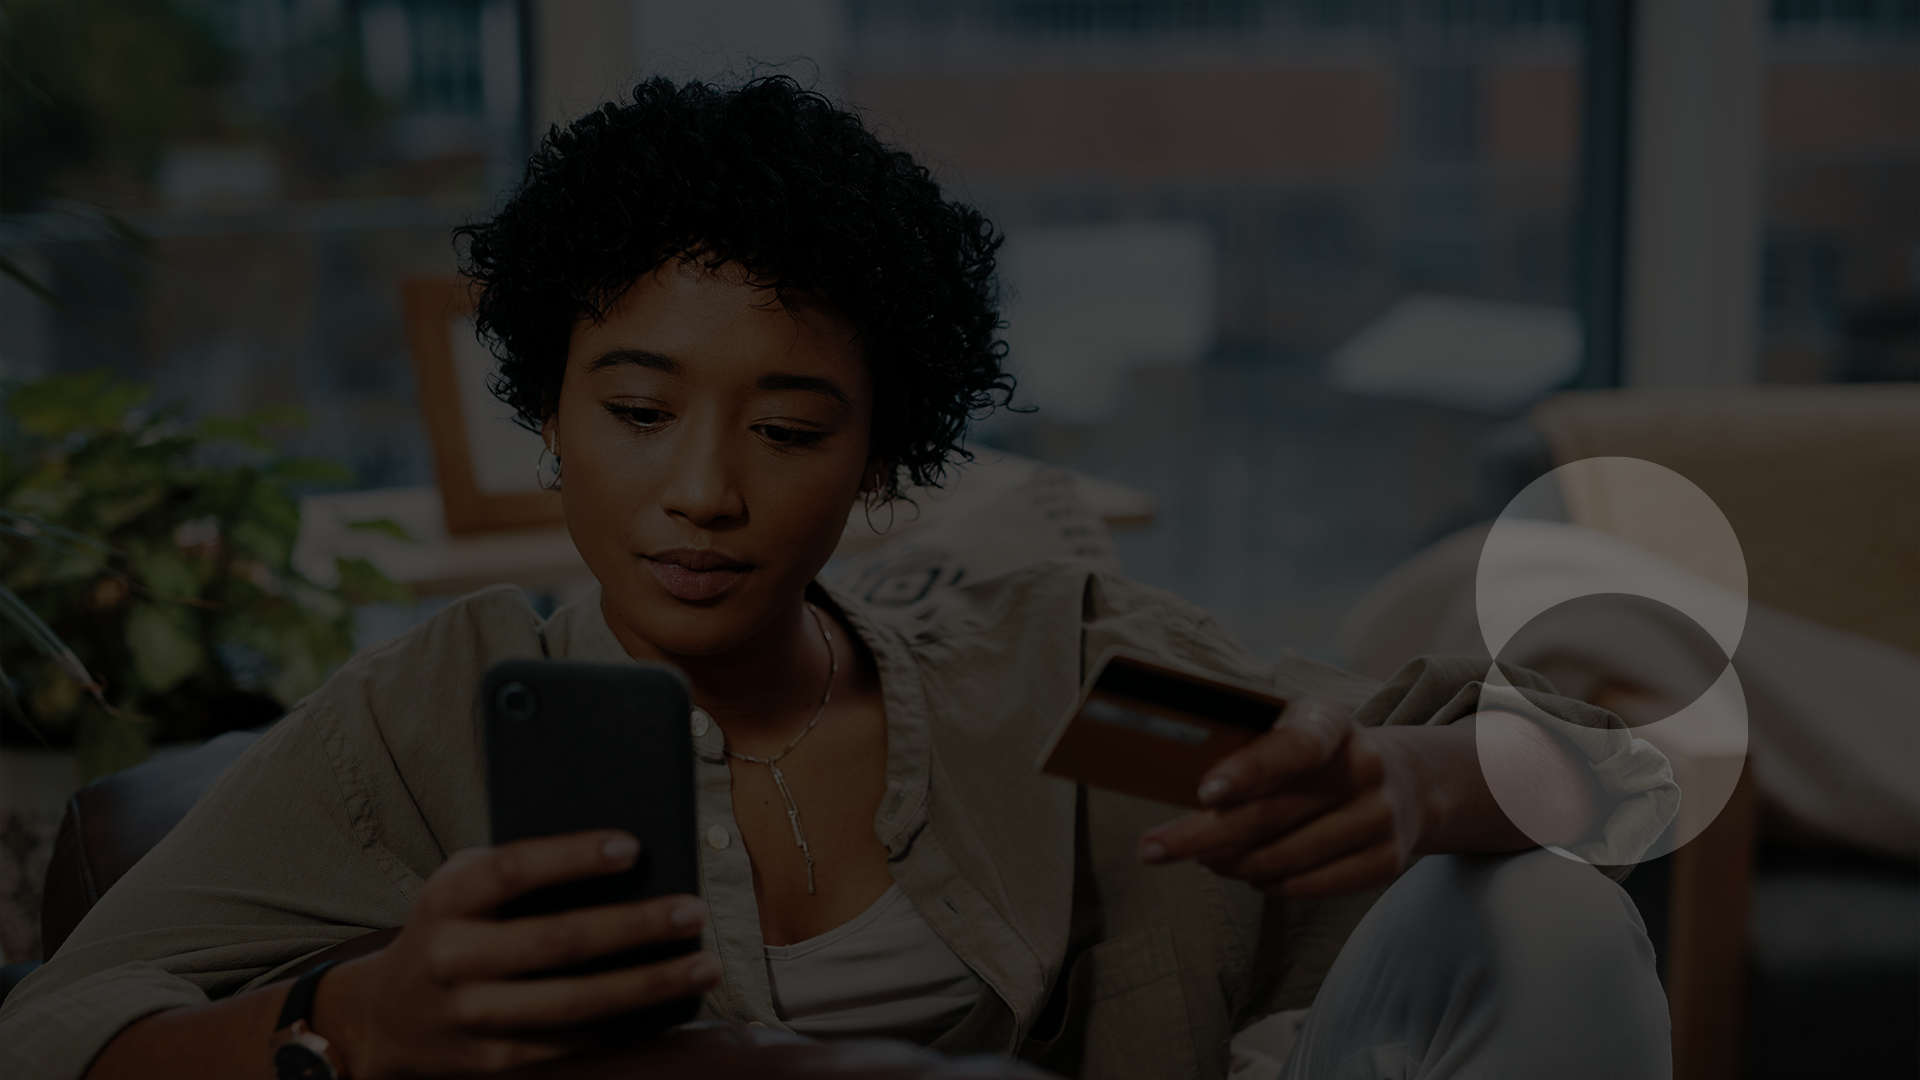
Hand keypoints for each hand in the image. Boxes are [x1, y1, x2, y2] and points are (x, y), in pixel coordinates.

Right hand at [314, 830, 720, 1078]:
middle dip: (633, 928)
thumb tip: (623, 859)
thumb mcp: (462, 887)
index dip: (571, 858)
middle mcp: (454, 959)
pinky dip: (629, 1024)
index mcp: (447, 901)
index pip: (512, 871)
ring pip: (575, 1002)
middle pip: (557, 941)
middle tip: (692, 911)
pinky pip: (574, 1042)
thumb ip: (521, 871)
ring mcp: (474, 1015)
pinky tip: (671, 1006)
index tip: (632, 847)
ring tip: (704, 965)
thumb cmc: (450, 929)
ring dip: (648, 984)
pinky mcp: (495, 1059)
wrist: (382, 1017)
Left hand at [1135, 699, 1417, 898]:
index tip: (1203, 793)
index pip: (1293, 746)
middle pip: (1271, 814)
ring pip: (1284, 857)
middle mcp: (1364, 766)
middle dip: (1202, 835)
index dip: (1248, 771)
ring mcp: (1380, 816)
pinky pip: (1308, 885)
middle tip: (1152, 849)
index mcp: (1332, 722)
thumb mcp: (1290, 732)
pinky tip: (1247, 872)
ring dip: (1230, 863)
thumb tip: (1175, 784)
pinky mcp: (1386, 861)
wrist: (1404, 782)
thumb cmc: (1316, 758)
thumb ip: (1248, 749)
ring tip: (1202, 857)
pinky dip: (1267, 883)